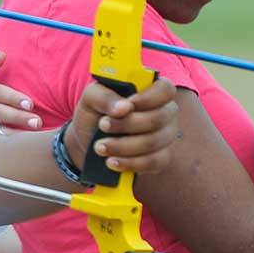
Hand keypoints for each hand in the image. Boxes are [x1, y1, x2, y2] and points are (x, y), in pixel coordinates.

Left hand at [64, 76, 179, 175]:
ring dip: (123, 146)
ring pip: (153, 142)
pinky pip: (153, 162)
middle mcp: (165, 112)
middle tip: (102, 125)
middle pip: (158, 119)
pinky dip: (130, 163)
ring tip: (100, 147)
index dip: (148, 98)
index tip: (127, 105)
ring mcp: (166, 136)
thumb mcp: (91, 98)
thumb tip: (124, 107)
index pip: (165, 89)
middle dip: (126, 125)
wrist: (87, 142)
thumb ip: (104, 96)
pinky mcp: (162, 158)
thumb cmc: (94, 113)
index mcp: (152, 91)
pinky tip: (112, 162)